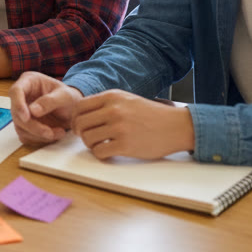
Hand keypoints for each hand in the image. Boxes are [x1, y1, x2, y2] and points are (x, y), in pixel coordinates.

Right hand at [9, 72, 83, 145]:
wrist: (74, 110)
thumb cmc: (69, 97)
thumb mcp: (65, 96)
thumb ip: (50, 101)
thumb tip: (32, 111)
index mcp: (29, 81)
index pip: (15, 91)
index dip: (18, 105)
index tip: (27, 117)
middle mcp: (22, 96)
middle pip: (17, 113)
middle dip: (33, 126)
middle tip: (50, 132)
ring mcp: (22, 112)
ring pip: (20, 127)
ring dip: (38, 134)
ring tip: (59, 133)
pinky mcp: (25, 125)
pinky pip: (26, 136)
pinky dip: (39, 139)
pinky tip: (53, 135)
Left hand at [72, 89, 194, 159]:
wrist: (176, 126)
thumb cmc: (151, 115)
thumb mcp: (127, 99)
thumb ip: (106, 104)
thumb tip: (81, 115)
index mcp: (112, 96)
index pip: (80, 106)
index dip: (75, 118)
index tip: (79, 126)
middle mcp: (113, 110)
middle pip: (80, 123)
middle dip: (80, 133)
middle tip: (88, 138)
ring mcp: (119, 128)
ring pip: (87, 138)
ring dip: (90, 144)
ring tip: (100, 145)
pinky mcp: (125, 145)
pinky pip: (99, 152)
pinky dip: (100, 154)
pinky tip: (108, 152)